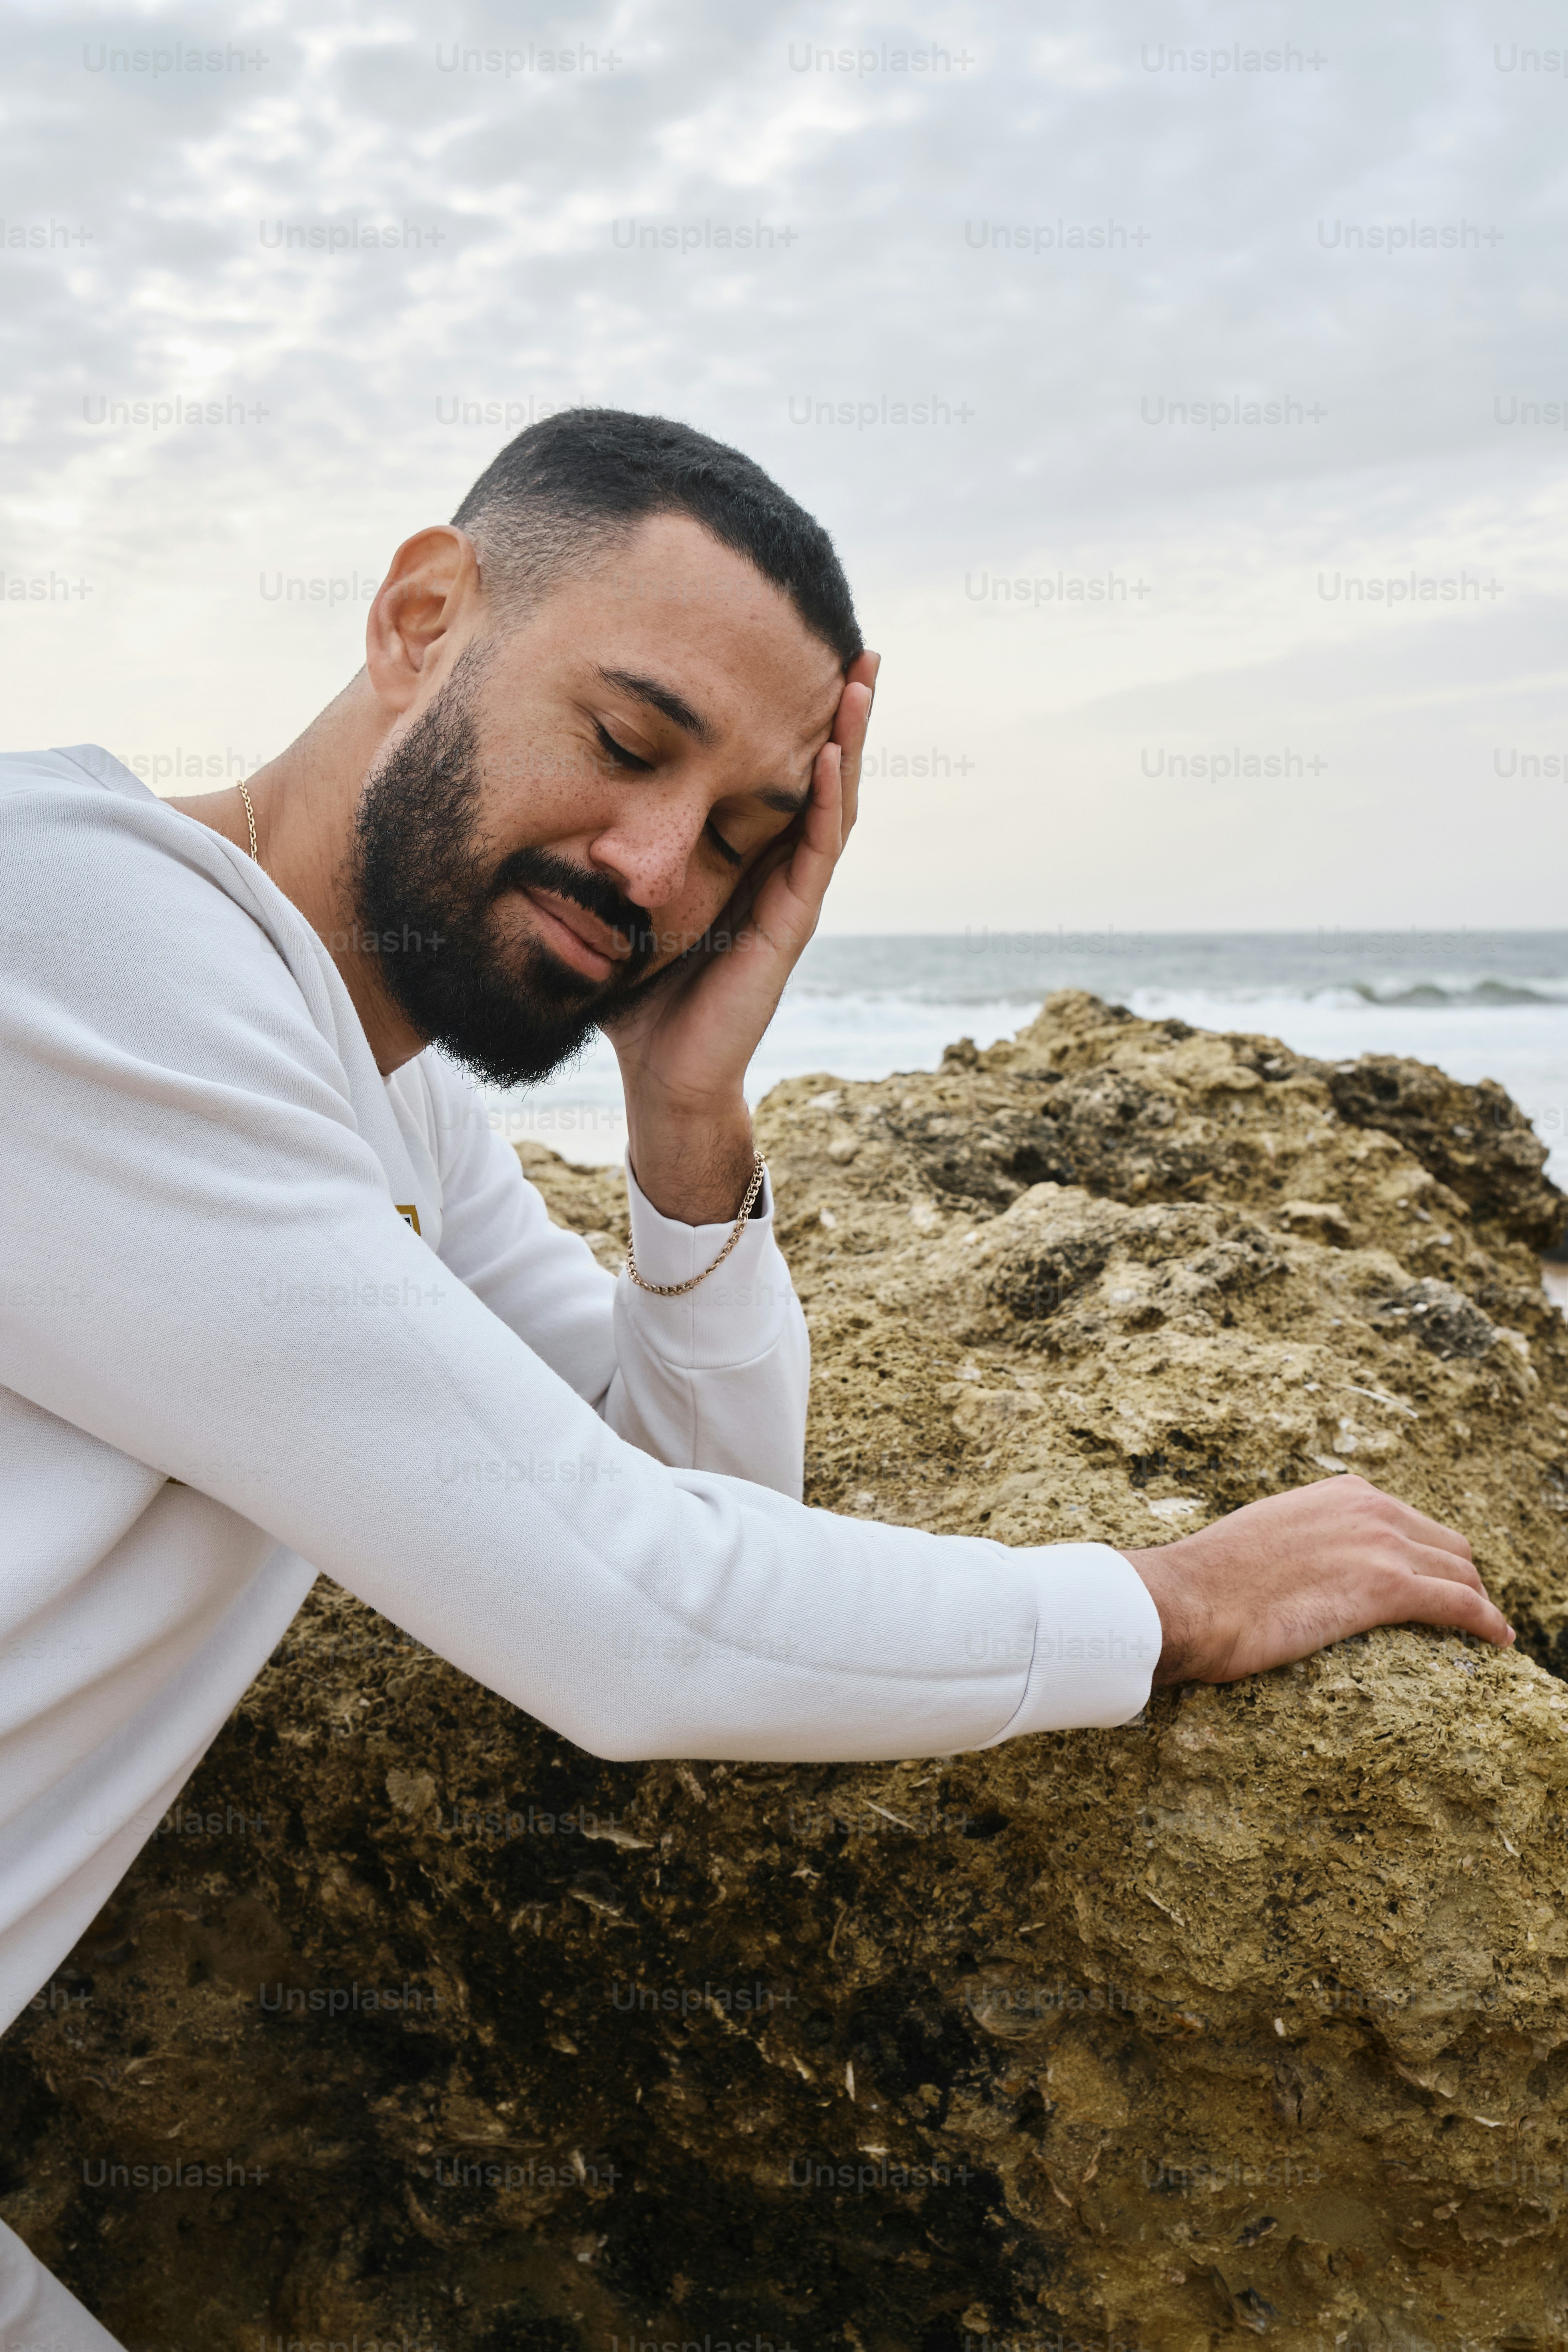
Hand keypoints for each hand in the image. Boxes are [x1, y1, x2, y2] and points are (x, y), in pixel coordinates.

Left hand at [606, 650, 878, 1220]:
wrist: (661, 1075)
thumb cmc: (640, 995)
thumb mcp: (623, 901)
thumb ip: (613, 854)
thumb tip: (550, 792)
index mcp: (742, 858)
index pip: (776, 772)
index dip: (792, 715)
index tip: (798, 651)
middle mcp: (776, 869)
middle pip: (818, 774)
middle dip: (841, 711)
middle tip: (858, 644)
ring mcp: (790, 896)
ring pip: (831, 802)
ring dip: (850, 740)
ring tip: (861, 679)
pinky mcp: (788, 926)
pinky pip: (815, 852)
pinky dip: (825, 800)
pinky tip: (831, 753)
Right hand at [1122, 1475, 1513, 1685]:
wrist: (1191, 1598)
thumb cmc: (1213, 1580)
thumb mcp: (1267, 1535)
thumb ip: (1303, 1540)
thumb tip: (1306, 1565)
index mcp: (1341, 1493)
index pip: (1408, 1519)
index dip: (1426, 1552)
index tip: (1430, 1576)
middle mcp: (1369, 1508)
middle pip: (1446, 1542)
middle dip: (1460, 1574)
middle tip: (1463, 1607)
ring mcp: (1381, 1545)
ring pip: (1461, 1571)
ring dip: (1478, 1599)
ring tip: (1486, 1626)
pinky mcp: (1387, 1588)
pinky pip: (1461, 1603)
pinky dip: (1488, 1620)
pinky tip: (1499, 1638)